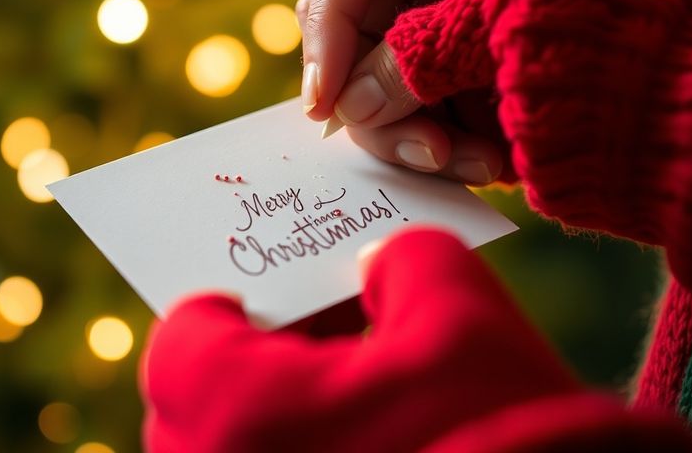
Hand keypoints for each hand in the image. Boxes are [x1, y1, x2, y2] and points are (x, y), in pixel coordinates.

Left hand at [140, 228, 691, 450]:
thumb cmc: (504, 437)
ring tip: (363, 387)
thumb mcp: (462, 316)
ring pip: (235, 447)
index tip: (279, 295)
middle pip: (203, 395)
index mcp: (236, 409)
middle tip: (330, 331)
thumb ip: (405, 257)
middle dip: (264, 357)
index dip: (236, 300)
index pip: (187, 331)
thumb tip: (376, 269)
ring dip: (284, 413)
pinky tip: (378, 440)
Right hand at [298, 0, 505, 184]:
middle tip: (430, 153)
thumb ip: (420, 56)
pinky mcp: (469, 54)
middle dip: (389, 111)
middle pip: (360, 41)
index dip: (325, 41)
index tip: (322, 109)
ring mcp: (443, 11)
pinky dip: (456, 134)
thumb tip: (350, 111)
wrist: (680, 13)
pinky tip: (490, 159)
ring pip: (395, 84)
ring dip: (430, 136)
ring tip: (483, 165)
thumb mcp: (492, 13)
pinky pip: (438, 99)